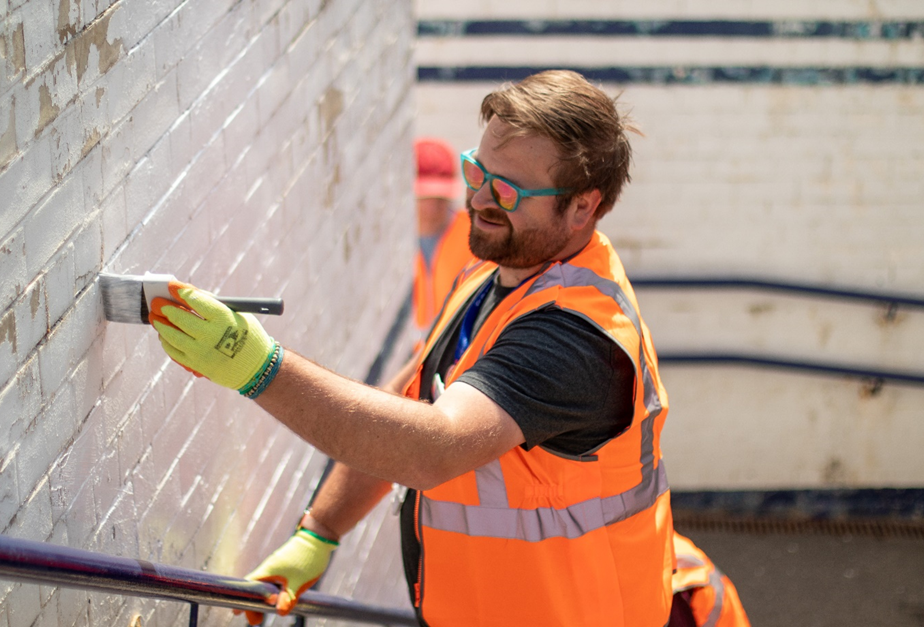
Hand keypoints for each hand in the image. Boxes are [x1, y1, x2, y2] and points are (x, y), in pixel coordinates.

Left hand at [149, 281, 275, 390]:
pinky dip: (166, 342)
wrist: (257, 368)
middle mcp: (211, 334)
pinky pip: (174, 352)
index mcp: (224, 318)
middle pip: (180, 318)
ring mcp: (201, 351)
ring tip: (155, 317)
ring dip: (161, 325)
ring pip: (172, 336)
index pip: (196, 299)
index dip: (180, 291)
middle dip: (165, 308)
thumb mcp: (238, 315)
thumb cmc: (248, 336)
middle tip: (157, 302)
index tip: (171, 286)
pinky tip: (163, 335)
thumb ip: (214, 304)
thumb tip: (190, 293)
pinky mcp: (196, 364)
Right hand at [234, 529, 337, 624]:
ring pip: (266, 586)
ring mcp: (278, 566)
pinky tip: (281, 598)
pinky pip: (275, 582)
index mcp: (268, 572)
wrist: (319, 536)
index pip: (248, 588)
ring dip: (265, 600)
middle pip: (256, 590)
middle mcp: (269, 568)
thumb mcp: (298, 582)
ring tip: (268, 612)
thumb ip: (288, 598)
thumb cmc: (307, 558)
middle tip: (257, 621)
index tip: (237, 613)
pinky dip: (274, 592)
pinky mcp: (286, 566)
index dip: (242, 601)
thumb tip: (280, 613)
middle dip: (254, 605)